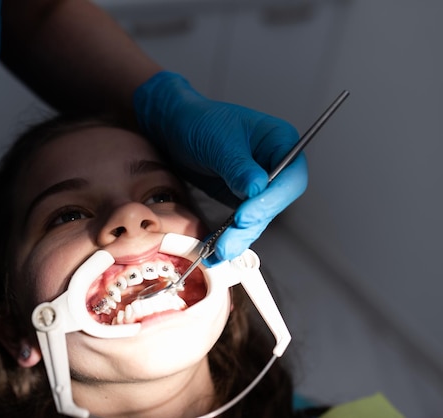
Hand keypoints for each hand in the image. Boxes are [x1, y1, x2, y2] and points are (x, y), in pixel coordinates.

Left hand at [134, 71, 307, 259]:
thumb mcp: (219, 141)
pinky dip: (229, 235)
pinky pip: (241, 221)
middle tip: (229, 241)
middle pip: (275, 203)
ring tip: (218, 251)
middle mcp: (273, 165)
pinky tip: (215, 247)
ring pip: (258, 218)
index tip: (246, 214)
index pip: (291, 177)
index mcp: (279, 142)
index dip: (272, 200)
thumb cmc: (198, 121)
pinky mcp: (240, 198)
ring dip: (239, 237)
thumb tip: (257, 189)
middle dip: (252, 225)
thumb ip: (239, 167)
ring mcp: (258, 184)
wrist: (173, 127)